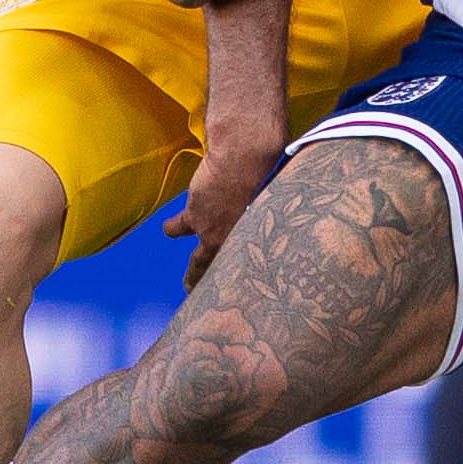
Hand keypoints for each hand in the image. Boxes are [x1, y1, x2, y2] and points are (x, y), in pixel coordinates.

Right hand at [162, 127, 283, 285]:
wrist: (246, 157)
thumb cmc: (273, 172)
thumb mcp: (282, 202)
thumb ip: (282, 217)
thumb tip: (293, 218)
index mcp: (262, 241)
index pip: (256, 270)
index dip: (251, 283)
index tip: (251, 296)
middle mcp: (238, 242)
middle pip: (228, 276)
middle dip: (224, 294)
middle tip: (217, 306)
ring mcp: (213, 232)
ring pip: (198, 262)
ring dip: (192, 275)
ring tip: (188, 285)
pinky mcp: (195, 215)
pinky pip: (176, 229)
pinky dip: (172, 229)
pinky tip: (169, 230)